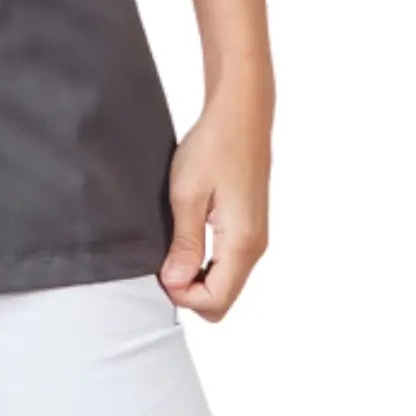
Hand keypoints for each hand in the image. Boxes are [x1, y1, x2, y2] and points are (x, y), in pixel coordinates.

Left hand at [158, 89, 270, 319]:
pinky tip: (187, 236)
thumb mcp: (187, 194)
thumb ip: (184, 243)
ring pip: (226, 282)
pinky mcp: (249, 227)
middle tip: (163, 260)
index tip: (160, 269)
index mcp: (242, 243)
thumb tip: (175, 284)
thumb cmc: (214, 145)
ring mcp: (255, 238)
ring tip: (172, 245)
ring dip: (197, 275)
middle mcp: (255, 248)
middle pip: (222, 299)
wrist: (240, 113)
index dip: (182, 295)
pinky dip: (207, 262)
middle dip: (190, 291)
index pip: (215, 301)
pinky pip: (229, 262)